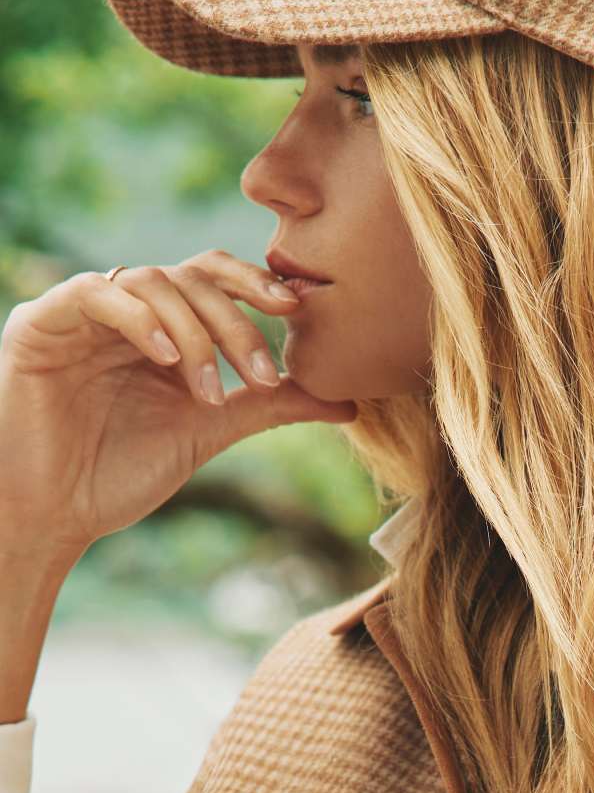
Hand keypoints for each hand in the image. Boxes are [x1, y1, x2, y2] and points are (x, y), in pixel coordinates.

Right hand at [0, 249, 356, 566]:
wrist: (55, 516)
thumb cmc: (124, 473)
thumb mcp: (212, 428)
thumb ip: (273, 404)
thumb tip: (351, 402)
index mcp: (168, 324)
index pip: (218, 277)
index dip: (259, 284)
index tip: (299, 310)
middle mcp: (129, 308)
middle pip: (194, 276)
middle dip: (237, 320)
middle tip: (265, 373)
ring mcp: (85, 310)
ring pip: (154, 280)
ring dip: (194, 333)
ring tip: (209, 390)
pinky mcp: (43, 321)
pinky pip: (97, 292)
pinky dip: (139, 318)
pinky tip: (165, 358)